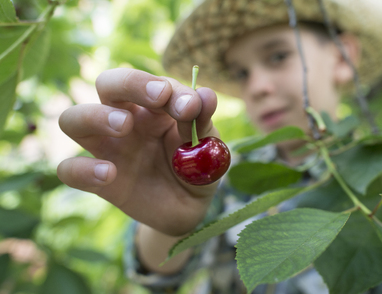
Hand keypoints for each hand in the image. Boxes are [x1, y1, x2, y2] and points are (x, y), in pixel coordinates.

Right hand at [57, 68, 218, 235]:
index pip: (151, 83)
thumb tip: (207, 94)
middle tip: (159, 96)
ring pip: (73, 119)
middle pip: (107, 84)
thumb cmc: (196, 168)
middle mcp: (126, 120)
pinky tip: (109, 174)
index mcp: (155, 107)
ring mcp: (108, 149)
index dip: (168, 88)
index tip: (190, 105)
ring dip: (95, 116)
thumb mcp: (207, 147)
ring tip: (124, 127)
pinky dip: (82, 168)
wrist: (189, 208)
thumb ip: (202, 123)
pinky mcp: (98, 180)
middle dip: (130, 83)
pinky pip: (69, 169)